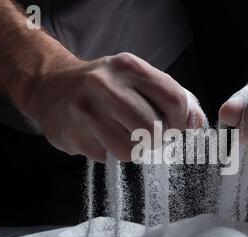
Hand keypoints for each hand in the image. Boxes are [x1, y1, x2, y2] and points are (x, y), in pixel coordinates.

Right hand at [20, 52, 204, 162]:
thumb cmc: (103, 85)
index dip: (181, 121)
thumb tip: (197, 123)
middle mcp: (106, 85)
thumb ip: (169, 97)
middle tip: (148, 136)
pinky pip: (106, 157)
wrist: (50, 86)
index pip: (174, 99)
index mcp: (128, 67)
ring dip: (132, 149)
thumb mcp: (136, 79)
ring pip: (131, 150)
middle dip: (156, 140)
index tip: (174, 127)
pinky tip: (98, 136)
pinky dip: (108, 152)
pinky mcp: (72, 135)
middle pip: (154, 129)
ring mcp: (86, 111)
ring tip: (121, 135)